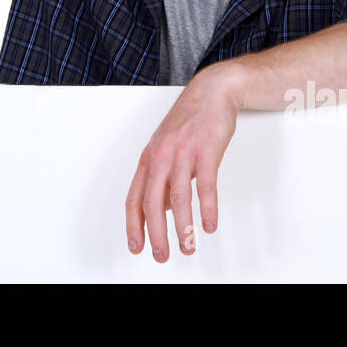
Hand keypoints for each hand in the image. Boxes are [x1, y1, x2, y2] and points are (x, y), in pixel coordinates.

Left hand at [125, 61, 240, 260]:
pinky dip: (207, 208)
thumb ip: (162, 178)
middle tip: (162, 255)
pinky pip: (205, 185)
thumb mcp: (167, 148)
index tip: (136, 246)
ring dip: (183, 227)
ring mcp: (183, 152)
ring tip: (189, 246)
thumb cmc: (190, 121)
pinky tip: (210, 224)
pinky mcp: (206, 149)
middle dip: (157, 233)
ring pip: (179, 197)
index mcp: (150, 158)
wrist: (212, 91)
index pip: (135, 197)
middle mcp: (162, 156)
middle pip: (153, 202)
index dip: (134, 224)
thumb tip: (161, 209)